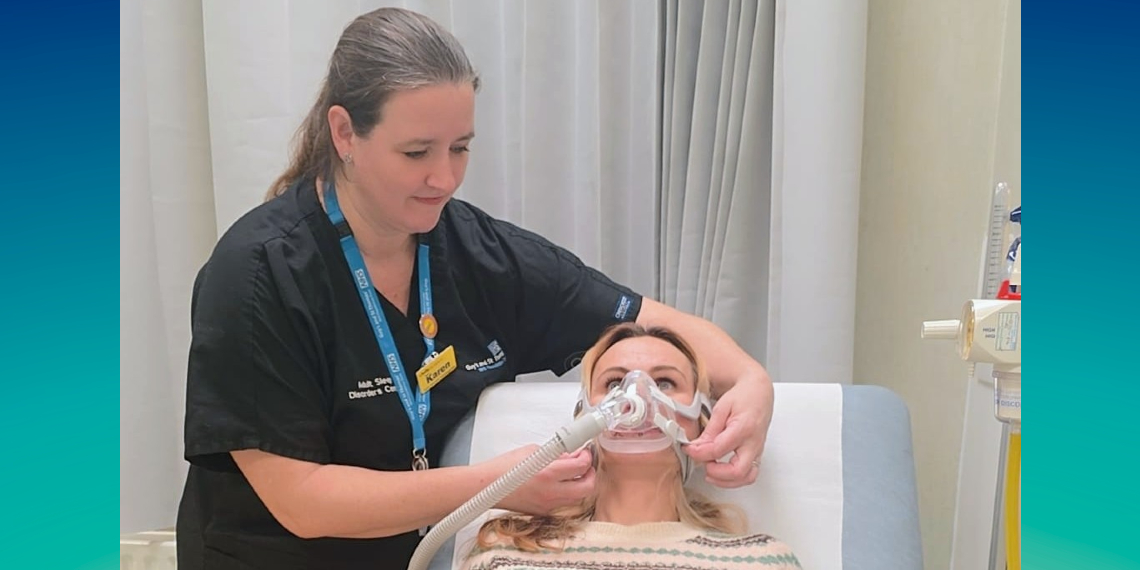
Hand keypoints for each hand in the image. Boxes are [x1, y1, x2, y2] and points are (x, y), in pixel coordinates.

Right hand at [493, 445, 595, 514]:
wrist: (485, 487)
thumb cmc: (503, 468)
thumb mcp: (532, 452)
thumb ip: (555, 454)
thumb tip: (570, 456)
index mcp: (548, 474)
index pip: (581, 466)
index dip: (587, 457)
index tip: (584, 453)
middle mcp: (551, 492)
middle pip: (587, 487)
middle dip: (590, 474)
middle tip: (585, 464)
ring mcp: (548, 505)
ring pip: (578, 498)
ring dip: (580, 485)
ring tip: (572, 473)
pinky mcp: (543, 512)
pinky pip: (563, 503)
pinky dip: (567, 493)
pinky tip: (559, 483)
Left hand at [683, 373, 773, 487]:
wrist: (759, 392)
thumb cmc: (743, 396)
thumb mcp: (722, 407)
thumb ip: (710, 429)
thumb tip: (697, 446)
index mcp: (743, 429)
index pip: (718, 449)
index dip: (699, 453)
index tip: (688, 449)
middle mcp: (753, 443)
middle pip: (737, 471)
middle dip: (716, 473)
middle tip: (702, 463)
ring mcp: (757, 450)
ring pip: (746, 477)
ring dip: (726, 481)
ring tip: (710, 472)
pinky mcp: (757, 454)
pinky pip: (750, 474)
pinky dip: (735, 479)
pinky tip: (722, 473)